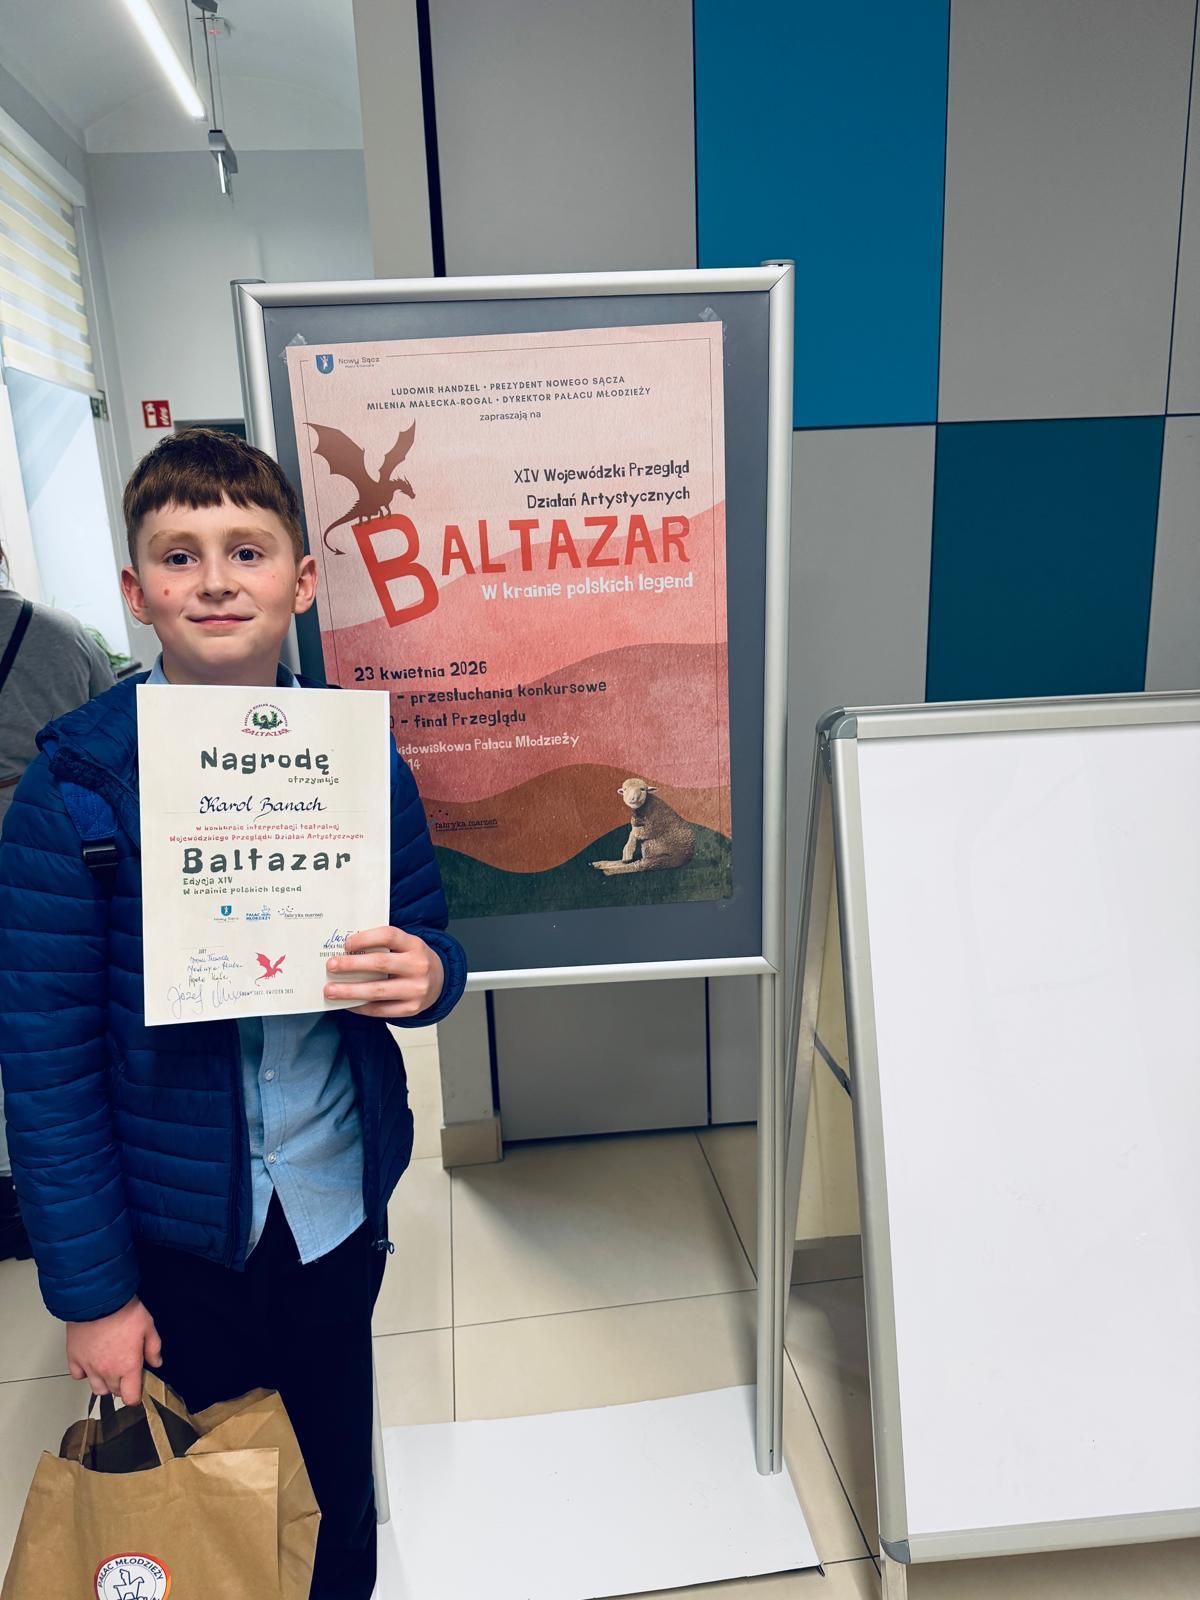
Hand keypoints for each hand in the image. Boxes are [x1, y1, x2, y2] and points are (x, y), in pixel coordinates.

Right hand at [66, 1296, 161, 1403]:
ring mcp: (89, 1366)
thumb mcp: (148, 1327)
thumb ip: (153, 1348)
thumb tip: (156, 1363)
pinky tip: (91, 1361)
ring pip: (97, 1388)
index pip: (131, 1398)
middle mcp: (107, 1371)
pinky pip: (78, 1375)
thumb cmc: (124, 1311)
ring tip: (109, 1367)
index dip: (136, 1393)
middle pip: (115, 1392)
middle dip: (123, 1384)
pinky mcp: (74, 1358)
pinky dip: (84, 1372)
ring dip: (104, 1382)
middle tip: (126, 1368)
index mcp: (128, 1366)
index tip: (139, 1383)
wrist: (98, 1299)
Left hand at [325, 925, 443, 1019]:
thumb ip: (382, 945)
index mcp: (415, 945)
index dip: (365, 938)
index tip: (346, 944)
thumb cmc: (412, 960)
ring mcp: (416, 989)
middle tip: (331, 966)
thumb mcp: (405, 946)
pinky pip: (380, 1010)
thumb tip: (345, 951)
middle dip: (351, 965)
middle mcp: (418, 966)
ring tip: (330, 990)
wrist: (439, 981)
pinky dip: (360, 1007)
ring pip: (377, 991)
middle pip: (380, 964)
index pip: (389, 936)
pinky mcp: (411, 1009)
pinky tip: (347, 1003)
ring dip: (350, 991)